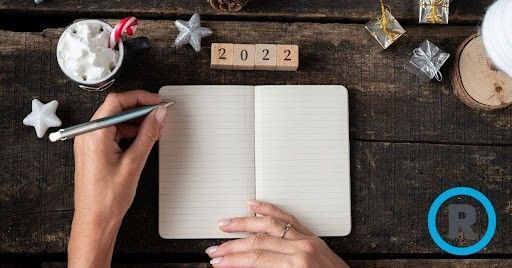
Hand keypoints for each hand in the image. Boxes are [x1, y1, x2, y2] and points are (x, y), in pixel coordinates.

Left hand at [68, 90, 166, 267]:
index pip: (117, 102)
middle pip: (115, 109)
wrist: (95, 220)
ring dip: (135, 122)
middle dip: (139, 109)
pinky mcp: (94, 151)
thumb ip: (147, 135)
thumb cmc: (107, 198)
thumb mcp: (134, 163)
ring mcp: (89, 143)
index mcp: (94, 135)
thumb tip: (158, 116)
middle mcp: (88, 135)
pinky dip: (128, 132)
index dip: (140, 98)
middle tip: (159, 114)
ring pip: (115, 121)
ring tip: (154, 128)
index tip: (156, 102)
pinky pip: (112, 133)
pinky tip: (143, 139)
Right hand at [206, 201, 348, 267]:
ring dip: (244, 223)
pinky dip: (269, 209)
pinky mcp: (311, 236)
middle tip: (215, 250)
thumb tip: (242, 266)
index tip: (218, 262)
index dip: (233, 260)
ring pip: (269, 223)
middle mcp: (301, 247)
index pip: (255, 257)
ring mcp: (307, 239)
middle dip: (232, 245)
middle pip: (258, 241)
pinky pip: (287, 218)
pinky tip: (255, 206)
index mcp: (296, 264)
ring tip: (226, 223)